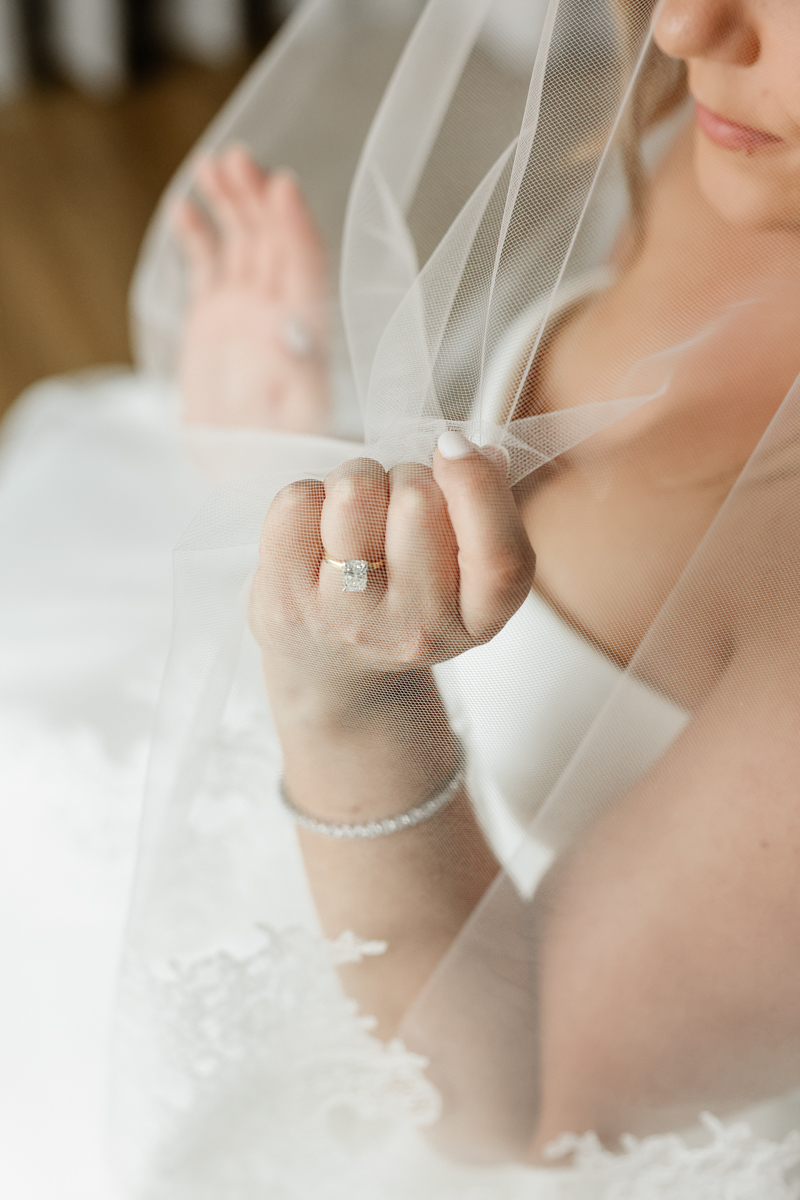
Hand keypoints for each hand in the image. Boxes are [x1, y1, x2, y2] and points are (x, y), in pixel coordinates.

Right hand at [173, 145, 329, 432]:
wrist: (242, 473)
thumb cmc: (279, 452)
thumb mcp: (295, 422)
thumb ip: (298, 377)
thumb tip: (295, 332)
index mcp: (306, 329)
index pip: (306, 266)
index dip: (296, 225)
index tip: (283, 187)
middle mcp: (278, 311)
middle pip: (273, 241)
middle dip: (257, 198)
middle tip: (238, 160)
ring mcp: (245, 310)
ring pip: (241, 243)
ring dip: (230, 203)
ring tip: (212, 165)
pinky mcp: (214, 318)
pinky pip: (208, 265)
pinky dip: (197, 235)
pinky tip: (184, 206)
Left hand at [249, 432, 534, 722]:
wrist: (330, 672)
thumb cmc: (402, 602)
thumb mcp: (464, 576)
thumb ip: (483, 514)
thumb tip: (482, 452)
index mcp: (475, 621)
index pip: (498, 556)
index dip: (477, 484)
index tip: (453, 449)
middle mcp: (414, 629)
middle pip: (417, 498)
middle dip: (405, 476)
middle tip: (394, 507)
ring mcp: (345, 618)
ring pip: (355, 490)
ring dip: (356, 480)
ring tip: (355, 515)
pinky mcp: (285, 600)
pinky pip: (297, 500)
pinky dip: (307, 498)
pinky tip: (316, 533)